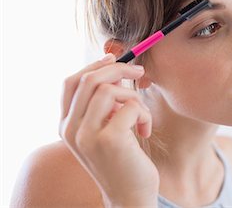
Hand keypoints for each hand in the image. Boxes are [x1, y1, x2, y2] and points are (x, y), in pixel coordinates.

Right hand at [59, 53, 158, 206]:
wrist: (130, 195)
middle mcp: (70, 129)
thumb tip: (116, 68)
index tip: (114, 57)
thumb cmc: (122, 159)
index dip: (93, 65)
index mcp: (67, 125)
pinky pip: (130, 106)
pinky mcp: (109, 139)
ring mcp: (87, 135)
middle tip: (140, 72)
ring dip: (134, 97)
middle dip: (119, 69)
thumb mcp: (106, 129)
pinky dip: (144, 113)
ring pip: (109, 89)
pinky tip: (145, 131)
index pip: (71, 82)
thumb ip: (103, 104)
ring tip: (141, 116)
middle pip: (89, 79)